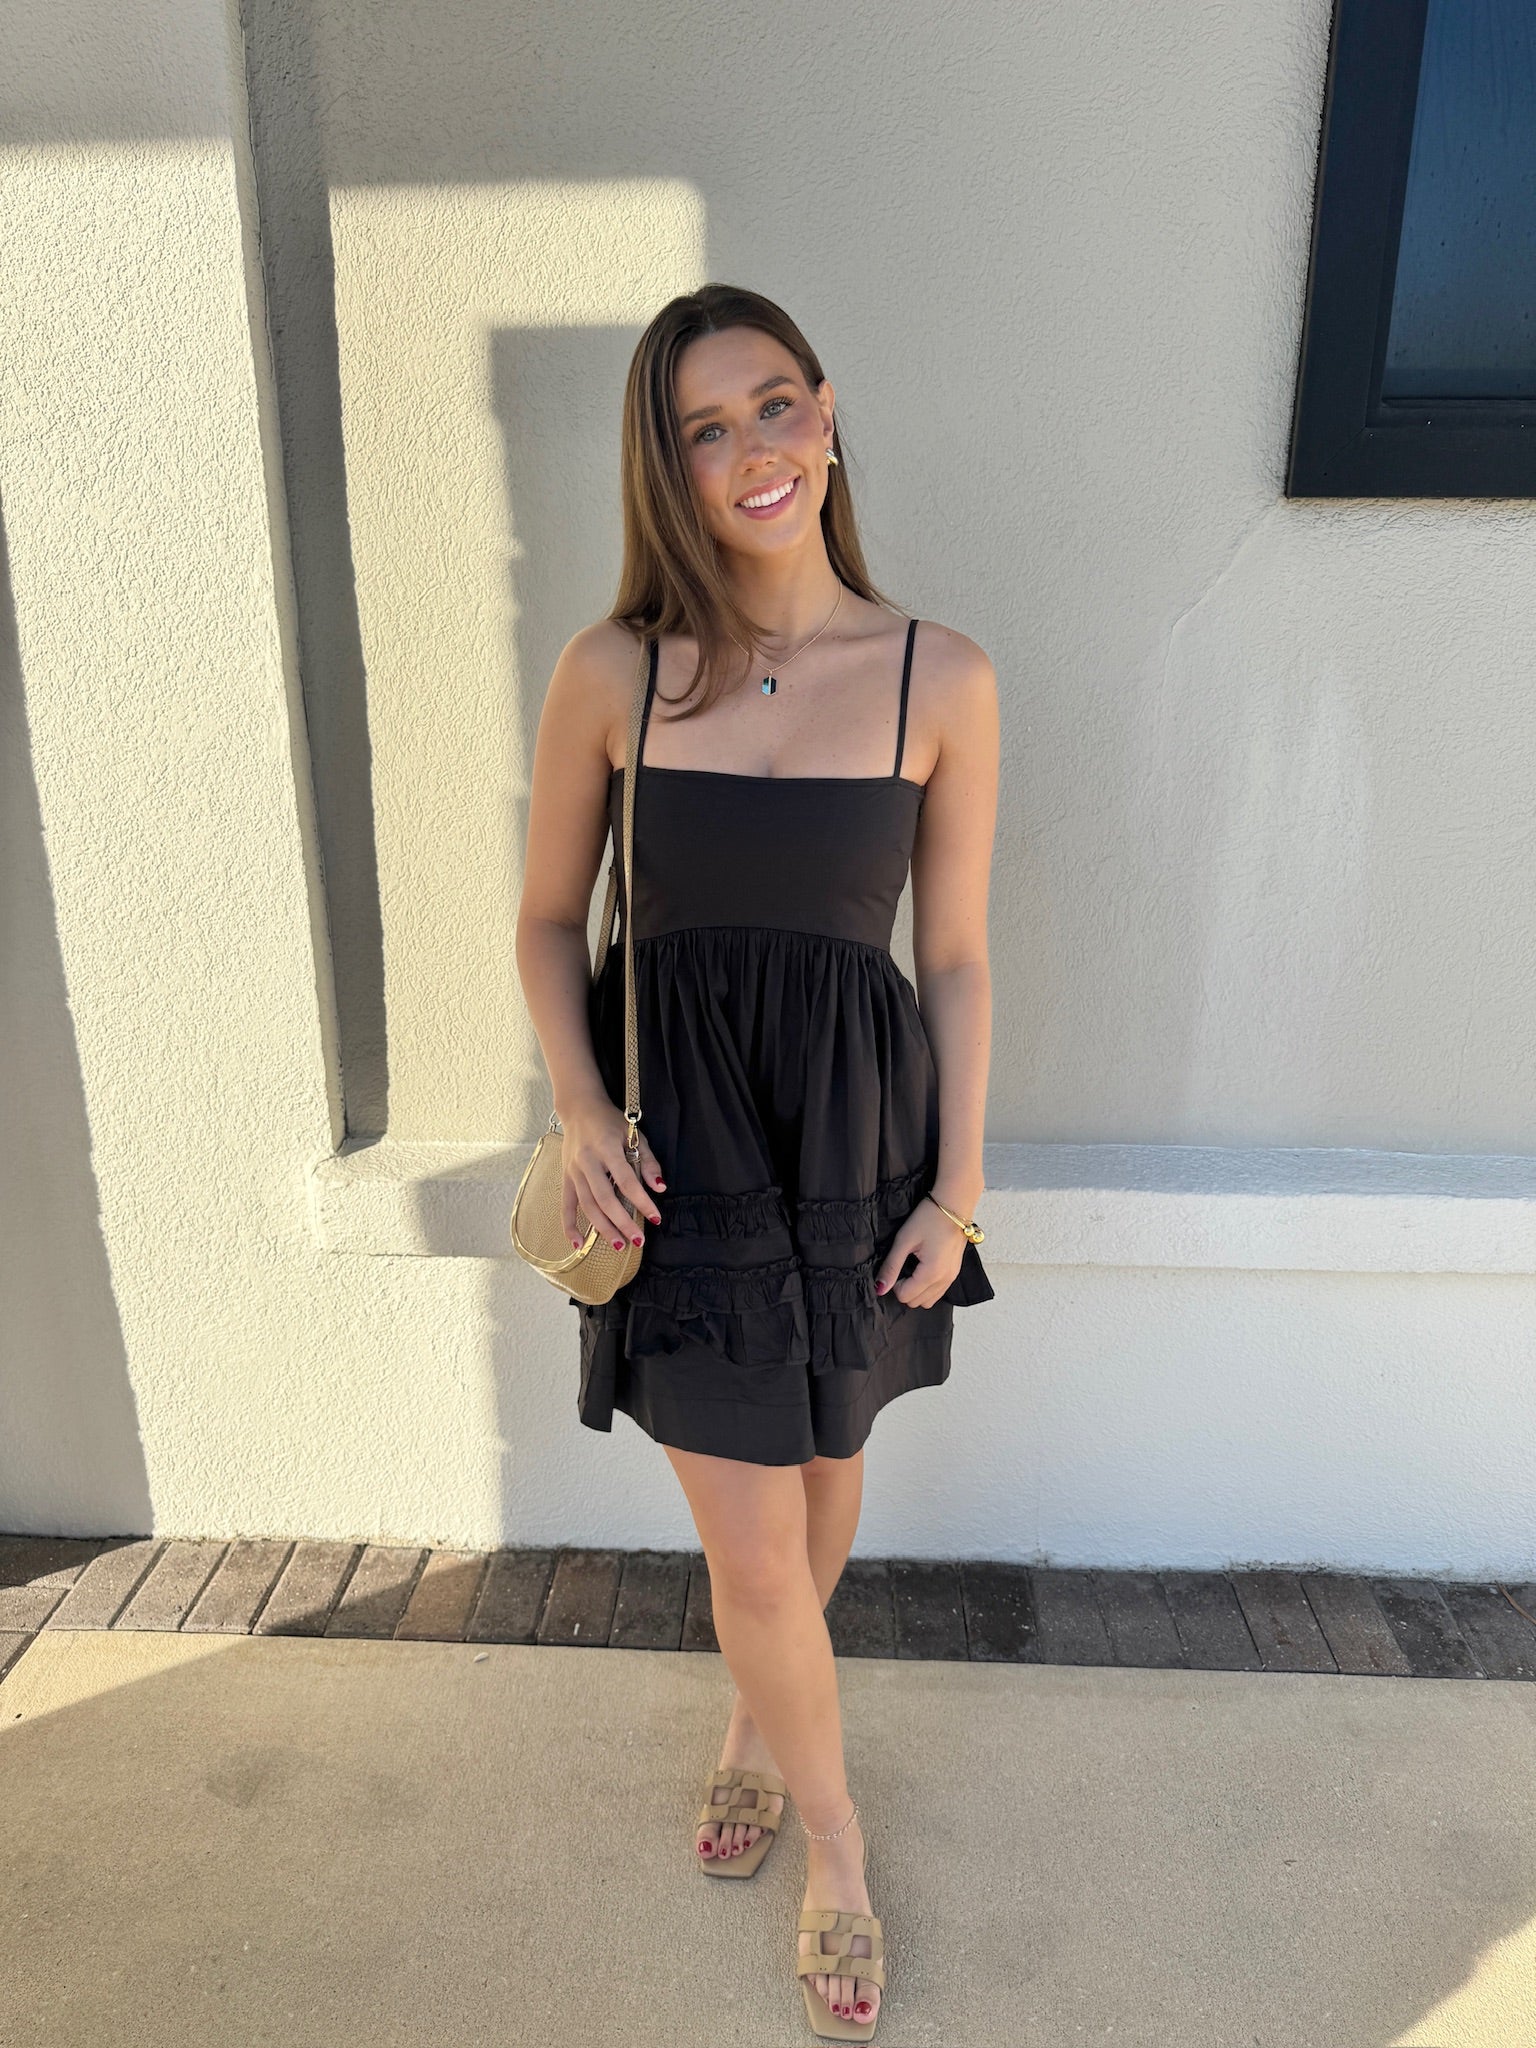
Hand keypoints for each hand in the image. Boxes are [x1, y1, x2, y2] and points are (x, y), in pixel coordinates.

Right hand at [558, 1096, 666, 1251]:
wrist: (579, 1108)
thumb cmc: (610, 1122)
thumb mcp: (634, 1134)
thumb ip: (647, 1161)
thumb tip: (659, 1187)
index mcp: (607, 1149)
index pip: (627, 1182)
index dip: (642, 1202)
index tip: (656, 1218)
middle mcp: (587, 1162)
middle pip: (605, 1199)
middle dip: (622, 1222)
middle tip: (637, 1240)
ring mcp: (574, 1171)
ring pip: (587, 1206)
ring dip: (603, 1228)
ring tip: (619, 1245)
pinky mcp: (565, 1177)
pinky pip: (566, 1206)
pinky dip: (569, 1226)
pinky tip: (579, 1245)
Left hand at [873, 1195, 966, 1307]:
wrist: (954, 1204)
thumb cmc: (928, 1218)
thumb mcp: (904, 1240)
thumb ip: (891, 1266)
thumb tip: (880, 1289)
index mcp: (931, 1273)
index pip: (905, 1297)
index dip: (895, 1284)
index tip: (896, 1265)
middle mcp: (945, 1280)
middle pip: (916, 1302)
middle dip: (905, 1289)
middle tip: (903, 1266)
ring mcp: (952, 1277)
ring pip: (928, 1301)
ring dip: (916, 1290)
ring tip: (913, 1267)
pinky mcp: (955, 1272)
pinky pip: (939, 1292)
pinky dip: (928, 1287)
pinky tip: (923, 1268)